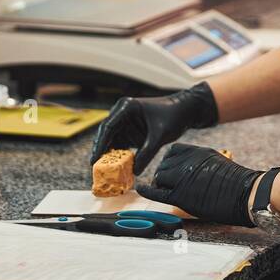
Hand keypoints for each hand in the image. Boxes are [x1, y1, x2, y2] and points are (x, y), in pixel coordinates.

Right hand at [89, 82, 217, 172]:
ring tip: (104, 172)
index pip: (108, 126)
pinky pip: (121, 144)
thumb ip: (147, 153)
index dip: (100, 144)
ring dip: (109, 155)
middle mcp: (122, 113)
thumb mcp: (160, 136)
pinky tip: (117, 168)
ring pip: (112, 140)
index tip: (94, 160)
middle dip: (101, 151)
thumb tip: (134, 171)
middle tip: (96, 169)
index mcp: (127, 107)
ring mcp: (126, 122)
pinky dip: (119, 155)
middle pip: (106, 134)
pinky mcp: (131, 130)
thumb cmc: (173, 116)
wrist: (185, 111)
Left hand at [137, 143, 261, 225]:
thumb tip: (190, 170)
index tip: (171, 169)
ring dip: (161, 184)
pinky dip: (147, 190)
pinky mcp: (181, 195)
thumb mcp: (217, 162)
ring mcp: (183, 178)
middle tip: (169, 184)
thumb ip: (201, 163)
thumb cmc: (237, 183)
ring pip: (160, 177)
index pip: (173, 151)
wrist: (246, 194)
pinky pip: (157, 192)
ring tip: (169, 190)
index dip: (169, 161)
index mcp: (198, 152)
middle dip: (164, 174)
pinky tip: (141, 188)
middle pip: (164, 165)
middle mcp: (188, 162)